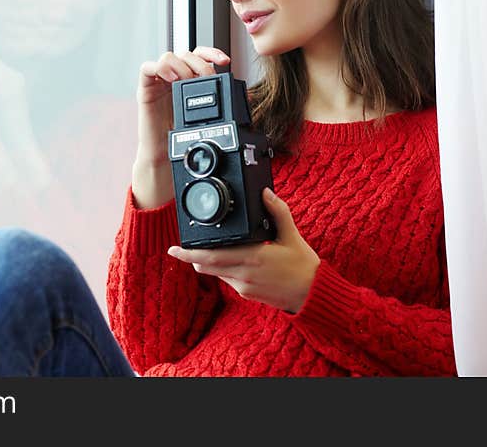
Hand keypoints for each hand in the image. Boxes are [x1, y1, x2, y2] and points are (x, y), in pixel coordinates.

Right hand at [134, 46, 229, 164]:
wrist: (163, 154)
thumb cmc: (182, 135)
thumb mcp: (207, 117)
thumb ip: (225, 103)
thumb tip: (248, 96)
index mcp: (188, 79)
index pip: (200, 55)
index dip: (212, 53)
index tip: (225, 61)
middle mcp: (173, 76)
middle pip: (186, 53)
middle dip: (200, 64)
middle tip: (207, 79)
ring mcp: (159, 81)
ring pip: (169, 56)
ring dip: (182, 65)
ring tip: (188, 81)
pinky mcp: (145, 89)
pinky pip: (147, 68)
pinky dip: (160, 68)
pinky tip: (171, 79)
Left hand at [167, 188, 320, 313]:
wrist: (312, 294)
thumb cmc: (303, 265)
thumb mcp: (291, 234)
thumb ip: (277, 211)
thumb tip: (265, 192)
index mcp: (252, 257)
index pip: (210, 256)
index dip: (188, 253)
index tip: (173, 248)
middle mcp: (244, 274)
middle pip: (206, 266)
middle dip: (191, 257)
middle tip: (180, 248)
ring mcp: (244, 286)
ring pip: (215, 273)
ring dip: (208, 262)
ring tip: (208, 249)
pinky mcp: (247, 294)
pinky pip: (227, 280)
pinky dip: (223, 269)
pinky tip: (231, 259)